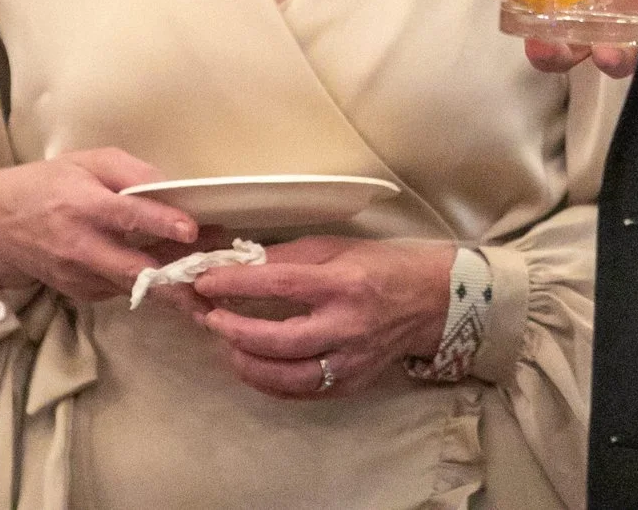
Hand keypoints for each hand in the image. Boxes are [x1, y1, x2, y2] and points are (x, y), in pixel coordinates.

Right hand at [0, 148, 201, 304]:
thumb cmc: (48, 184)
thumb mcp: (87, 161)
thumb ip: (129, 171)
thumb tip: (171, 188)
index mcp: (83, 205)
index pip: (126, 214)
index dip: (160, 222)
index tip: (191, 230)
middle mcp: (81, 246)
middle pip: (135, 270)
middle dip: (177, 282)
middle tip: (214, 285)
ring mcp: (80, 276)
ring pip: (135, 287)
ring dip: (173, 289)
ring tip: (211, 289)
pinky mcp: (82, 294)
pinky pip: (123, 290)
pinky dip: (149, 288)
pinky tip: (176, 282)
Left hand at [190, 237, 454, 398]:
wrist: (431, 301)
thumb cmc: (380, 265)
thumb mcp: (336, 247)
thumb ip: (288, 257)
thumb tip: (240, 264)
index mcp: (342, 283)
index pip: (280, 285)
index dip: (237, 285)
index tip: (206, 282)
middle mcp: (347, 326)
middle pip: (280, 340)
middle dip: (237, 332)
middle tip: (211, 319)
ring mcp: (351, 361)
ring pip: (290, 376)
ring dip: (250, 364)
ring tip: (228, 346)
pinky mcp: (353, 383)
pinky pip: (305, 391)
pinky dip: (273, 383)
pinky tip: (255, 368)